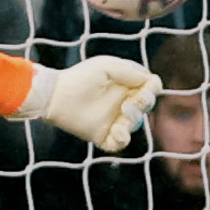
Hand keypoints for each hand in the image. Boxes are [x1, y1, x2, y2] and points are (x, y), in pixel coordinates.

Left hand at [38, 56, 161, 151]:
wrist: (57, 95)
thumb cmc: (81, 77)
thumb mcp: (107, 66)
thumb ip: (130, 71)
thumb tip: (150, 81)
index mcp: (126, 86)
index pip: (149, 88)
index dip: (152, 88)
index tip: (146, 86)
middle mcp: (122, 103)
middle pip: (146, 106)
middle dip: (145, 103)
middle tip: (134, 100)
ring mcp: (114, 120)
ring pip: (135, 125)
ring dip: (134, 118)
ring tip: (124, 110)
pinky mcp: (104, 135)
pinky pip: (120, 143)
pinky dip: (122, 138)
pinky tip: (116, 130)